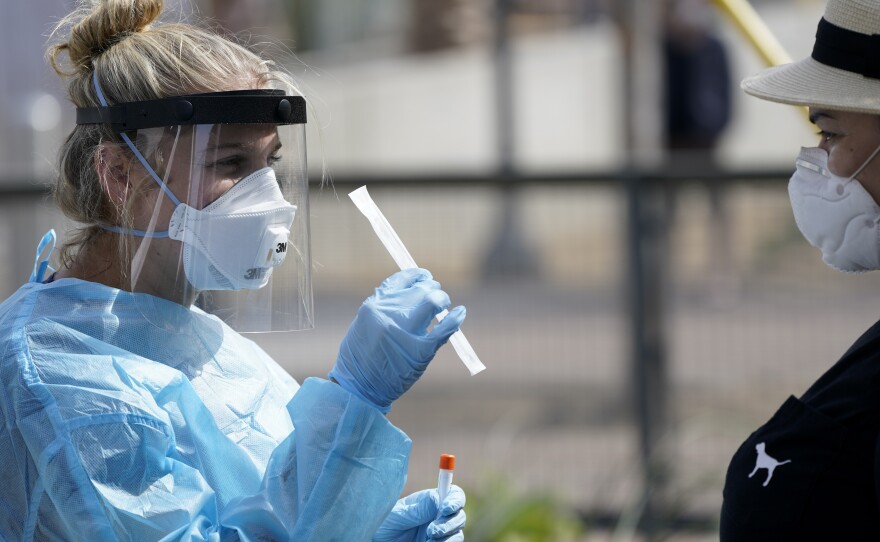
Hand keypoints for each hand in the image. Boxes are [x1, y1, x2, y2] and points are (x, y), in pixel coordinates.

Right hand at [329, 268, 464, 412]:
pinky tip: (460, 313)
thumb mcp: (363, 325)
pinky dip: (455, 319)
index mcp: (373, 307)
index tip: (424, 276)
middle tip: (436, 295)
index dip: (416, 276)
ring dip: (441, 299)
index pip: (400, 280)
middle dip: (431, 289)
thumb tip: (408, 292)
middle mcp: (389, 316)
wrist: (359, 390)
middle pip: (420, 290)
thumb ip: (382, 308)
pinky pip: (444, 329)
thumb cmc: (359, 358)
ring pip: (433, 302)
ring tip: (443, 303)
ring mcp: (405, 333)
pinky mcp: (420, 351)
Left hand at [372, 486, 466, 541]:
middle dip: (449, 523)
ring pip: (457, 535)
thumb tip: (438, 498)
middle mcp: (438, 516)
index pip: (454, 495)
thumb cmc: (383, 526)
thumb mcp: (397, 516)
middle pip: (459, 516)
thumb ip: (417, 509)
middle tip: (431, 531)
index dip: (455, 500)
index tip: (445, 509)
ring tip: (428, 541)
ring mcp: (440, 534)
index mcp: (430, 501)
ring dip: (447, 539)